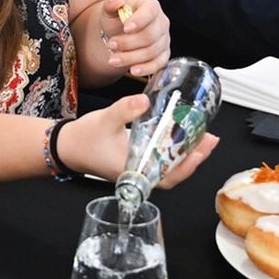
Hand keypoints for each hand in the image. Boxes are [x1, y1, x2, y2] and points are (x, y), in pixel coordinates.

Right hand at [55, 94, 217, 184]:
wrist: (67, 146)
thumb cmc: (85, 138)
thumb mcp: (106, 120)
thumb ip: (125, 110)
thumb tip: (145, 101)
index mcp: (133, 171)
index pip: (167, 177)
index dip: (187, 165)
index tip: (201, 150)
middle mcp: (139, 174)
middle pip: (174, 173)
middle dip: (195, 157)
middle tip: (211, 138)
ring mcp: (139, 169)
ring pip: (169, 167)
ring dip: (187, 153)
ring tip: (204, 136)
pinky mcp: (137, 161)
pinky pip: (161, 160)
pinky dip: (174, 150)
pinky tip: (182, 136)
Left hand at [102, 0, 170, 77]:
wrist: (120, 33)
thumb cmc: (117, 19)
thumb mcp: (110, 10)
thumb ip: (111, 4)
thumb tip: (116, 1)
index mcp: (151, 6)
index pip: (149, 12)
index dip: (139, 21)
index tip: (126, 28)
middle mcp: (161, 22)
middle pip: (150, 35)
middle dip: (129, 43)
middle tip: (111, 45)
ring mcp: (164, 39)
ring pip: (152, 51)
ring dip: (132, 58)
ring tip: (113, 60)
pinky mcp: (164, 54)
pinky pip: (158, 64)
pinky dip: (146, 68)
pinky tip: (133, 70)